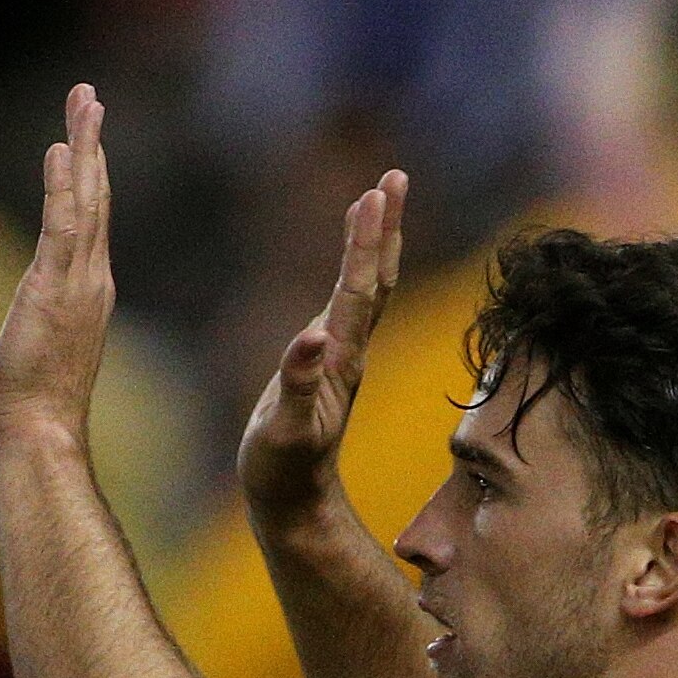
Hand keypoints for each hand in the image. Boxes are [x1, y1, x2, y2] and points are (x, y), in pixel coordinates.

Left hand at [0, 85, 115, 448]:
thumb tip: (36, 316)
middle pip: (97, 196)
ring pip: (87, 199)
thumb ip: (47, 319)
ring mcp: (78, 282)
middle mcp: (93, 278)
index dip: (92, 174)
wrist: (43, 432)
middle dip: (93, 143)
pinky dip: (63, 185)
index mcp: (91, 290)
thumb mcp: (45, 348)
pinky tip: (59, 149)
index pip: (93, 221)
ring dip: (85, 146)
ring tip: (84, 101)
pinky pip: (61, 225)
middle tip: (89, 97)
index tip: (86, 138)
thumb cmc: (38, 405)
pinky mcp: (53, 289)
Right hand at [239, 169, 403, 520]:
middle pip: (376, 277)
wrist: (294, 500)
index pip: (359, 288)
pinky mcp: (330, 364)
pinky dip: (354, 269)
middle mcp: (349, 350)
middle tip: (394, 177)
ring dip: (375, 242)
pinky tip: (349, 258)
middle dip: (384, 227)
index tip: (376, 193)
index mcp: (340, 358)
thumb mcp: (285, 431)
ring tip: (379, 198)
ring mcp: (343, 356)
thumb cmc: (282, 470)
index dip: (366, 241)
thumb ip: (298, 385)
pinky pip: (350, 304)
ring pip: (368, 288)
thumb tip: (311, 338)